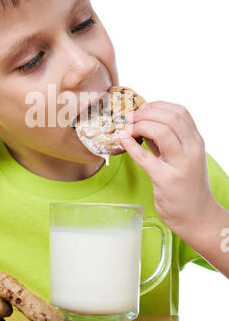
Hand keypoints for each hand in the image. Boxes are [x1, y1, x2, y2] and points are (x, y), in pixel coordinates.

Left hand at [119, 101, 214, 235]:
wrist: (197, 215)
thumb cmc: (187, 184)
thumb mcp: (182, 157)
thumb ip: (166, 140)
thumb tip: (143, 122)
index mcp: (196, 142)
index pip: (180, 112)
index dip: (158, 106)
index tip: (143, 109)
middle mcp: (192, 150)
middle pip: (170, 117)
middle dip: (146, 113)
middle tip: (131, 118)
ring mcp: (181, 165)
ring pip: (161, 131)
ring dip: (139, 125)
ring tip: (128, 128)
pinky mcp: (166, 180)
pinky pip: (145, 157)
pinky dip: (130, 145)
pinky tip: (123, 139)